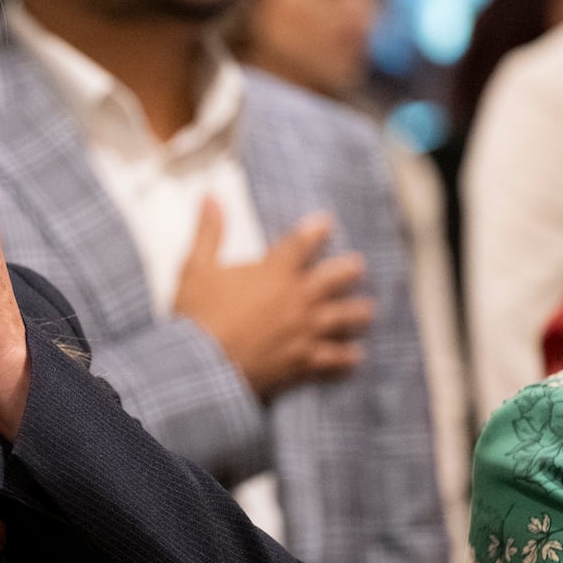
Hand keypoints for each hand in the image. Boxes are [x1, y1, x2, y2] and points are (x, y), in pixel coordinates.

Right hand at [172, 199, 374, 400]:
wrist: (202, 365)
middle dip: (348, 271)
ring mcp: (304, 332)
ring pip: (342, 319)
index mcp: (273, 273)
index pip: (301, 244)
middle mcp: (296, 299)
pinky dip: (346, 358)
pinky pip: (333, 359)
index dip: (316, 231)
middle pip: (334, 280)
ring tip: (367, 311)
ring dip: (357, 313)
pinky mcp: (302, 362)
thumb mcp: (195, 268)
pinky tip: (355, 358)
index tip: (327, 223)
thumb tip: (210, 197)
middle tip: (358, 266)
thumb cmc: (197, 315)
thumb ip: (208, 231)